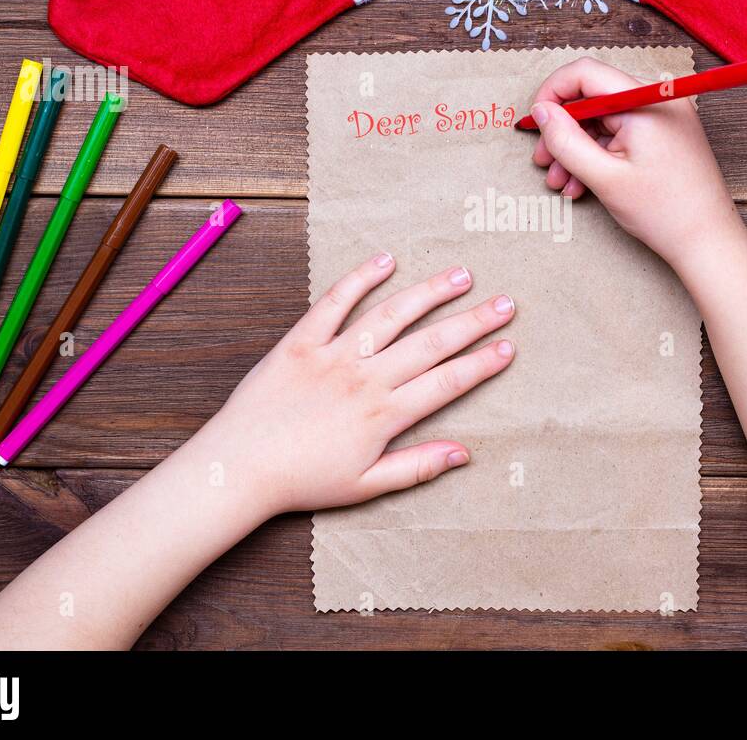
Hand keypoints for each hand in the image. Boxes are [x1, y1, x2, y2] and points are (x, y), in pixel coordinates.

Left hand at [205, 253, 514, 515]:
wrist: (239, 467)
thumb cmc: (301, 481)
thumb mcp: (365, 486)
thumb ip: (417, 467)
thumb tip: (464, 453)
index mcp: (383, 415)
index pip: (446, 382)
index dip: (481, 364)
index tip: (508, 347)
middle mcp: (364, 378)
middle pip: (430, 343)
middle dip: (473, 322)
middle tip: (505, 303)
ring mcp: (332, 356)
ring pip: (390, 315)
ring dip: (429, 293)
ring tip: (460, 275)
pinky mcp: (300, 342)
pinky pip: (333, 303)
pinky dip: (359, 279)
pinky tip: (385, 261)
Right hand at [528, 58, 736, 265]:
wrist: (708, 242)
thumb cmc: (665, 212)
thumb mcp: (604, 177)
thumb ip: (566, 141)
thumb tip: (541, 111)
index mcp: (646, 101)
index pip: (586, 73)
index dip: (552, 93)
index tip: (534, 122)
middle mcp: (657, 101)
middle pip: (592, 99)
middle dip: (562, 130)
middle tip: (543, 161)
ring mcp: (661, 118)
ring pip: (602, 121)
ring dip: (575, 150)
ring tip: (559, 182)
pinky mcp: (662, 136)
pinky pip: (619, 135)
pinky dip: (596, 156)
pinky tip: (580, 184)